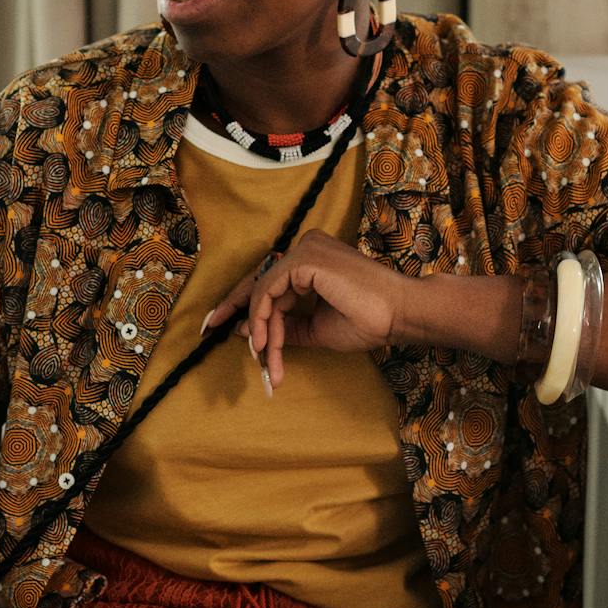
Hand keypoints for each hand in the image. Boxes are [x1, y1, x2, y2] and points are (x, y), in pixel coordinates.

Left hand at [200, 231, 411, 389]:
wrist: (398, 316)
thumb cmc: (368, 320)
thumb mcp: (316, 328)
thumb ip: (285, 326)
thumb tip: (248, 330)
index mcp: (311, 260)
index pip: (268, 280)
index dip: (242, 301)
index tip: (219, 322)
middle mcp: (306, 247)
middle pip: (260, 283)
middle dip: (236, 309)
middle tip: (209, 328)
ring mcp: (305, 250)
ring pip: (265, 293)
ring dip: (263, 331)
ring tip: (265, 360)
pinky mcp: (306, 260)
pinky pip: (270, 291)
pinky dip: (264, 318)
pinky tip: (266, 342)